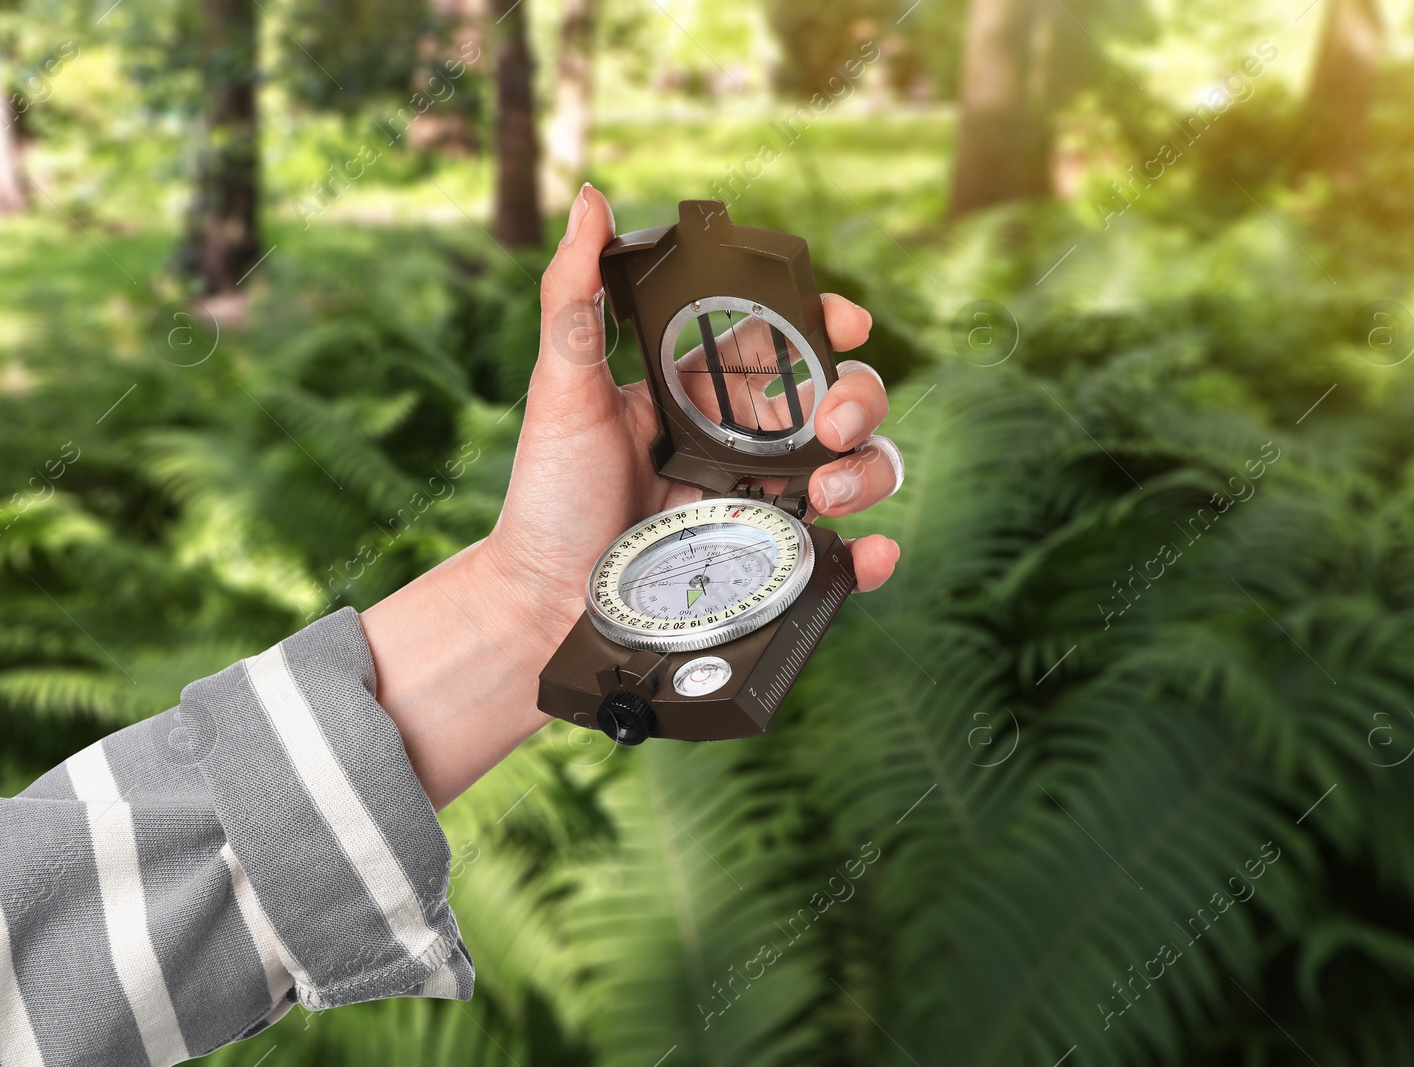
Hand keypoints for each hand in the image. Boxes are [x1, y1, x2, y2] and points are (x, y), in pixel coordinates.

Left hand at [361, 186, 901, 808]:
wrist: (540, 604)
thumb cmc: (548, 495)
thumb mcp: (560, 391)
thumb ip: (575, 298)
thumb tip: (590, 201)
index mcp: (707, 392)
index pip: (788, 340)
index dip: (826, 321)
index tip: (843, 317)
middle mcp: (748, 444)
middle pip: (841, 399)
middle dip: (858, 396)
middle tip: (828, 422)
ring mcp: (767, 505)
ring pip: (859, 469)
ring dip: (868, 469)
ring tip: (824, 492)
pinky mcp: (774, 569)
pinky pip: (842, 558)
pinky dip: (872, 554)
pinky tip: (872, 551)